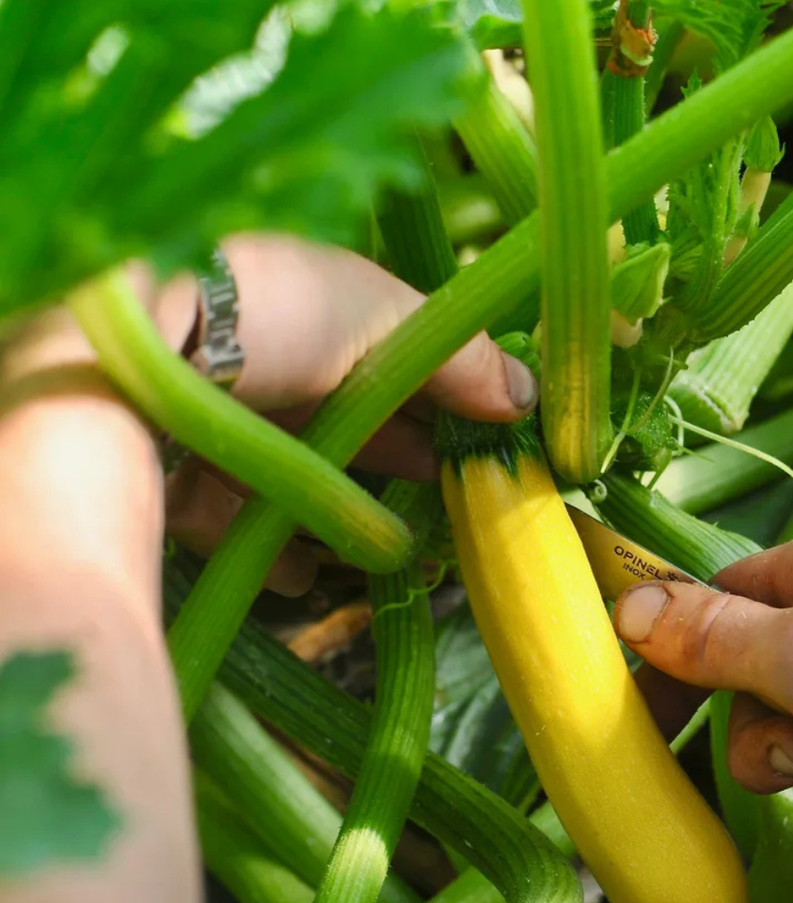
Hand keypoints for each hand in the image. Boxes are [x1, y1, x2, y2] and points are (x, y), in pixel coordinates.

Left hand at [145, 234, 535, 593]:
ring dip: (352, 519)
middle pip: (362, 425)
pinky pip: (243, 523)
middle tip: (465, 515)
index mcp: (325, 310)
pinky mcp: (184, 476)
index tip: (501, 454)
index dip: (459, 406)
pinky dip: (280, 552)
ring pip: (307, 478)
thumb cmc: (272, 307)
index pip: (409, 362)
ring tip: (398, 558)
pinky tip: (308, 574)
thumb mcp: (386, 317)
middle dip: (413, 468)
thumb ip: (462, 362)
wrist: (131, 346)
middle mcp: (275, 360)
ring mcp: (227, 418)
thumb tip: (530, 398)